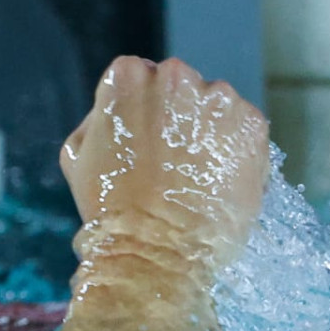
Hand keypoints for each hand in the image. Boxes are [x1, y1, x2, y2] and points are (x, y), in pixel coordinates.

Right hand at [61, 56, 268, 262]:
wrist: (156, 254)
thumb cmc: (110, 210)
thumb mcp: (77, 155)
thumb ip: (99, 116)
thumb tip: (120, 107)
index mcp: (128, 76)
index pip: (141, 78)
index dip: (144, 113)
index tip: (146, 142)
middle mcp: (175, 76)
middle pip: (181, 87)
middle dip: (178, 116)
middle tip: (172, 161)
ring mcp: (218, 98)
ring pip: (215, 106)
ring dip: (209, 132)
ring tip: (197, 175)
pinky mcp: (252, 125)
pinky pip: (244, 129)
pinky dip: (236, 150)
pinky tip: (219, 180)